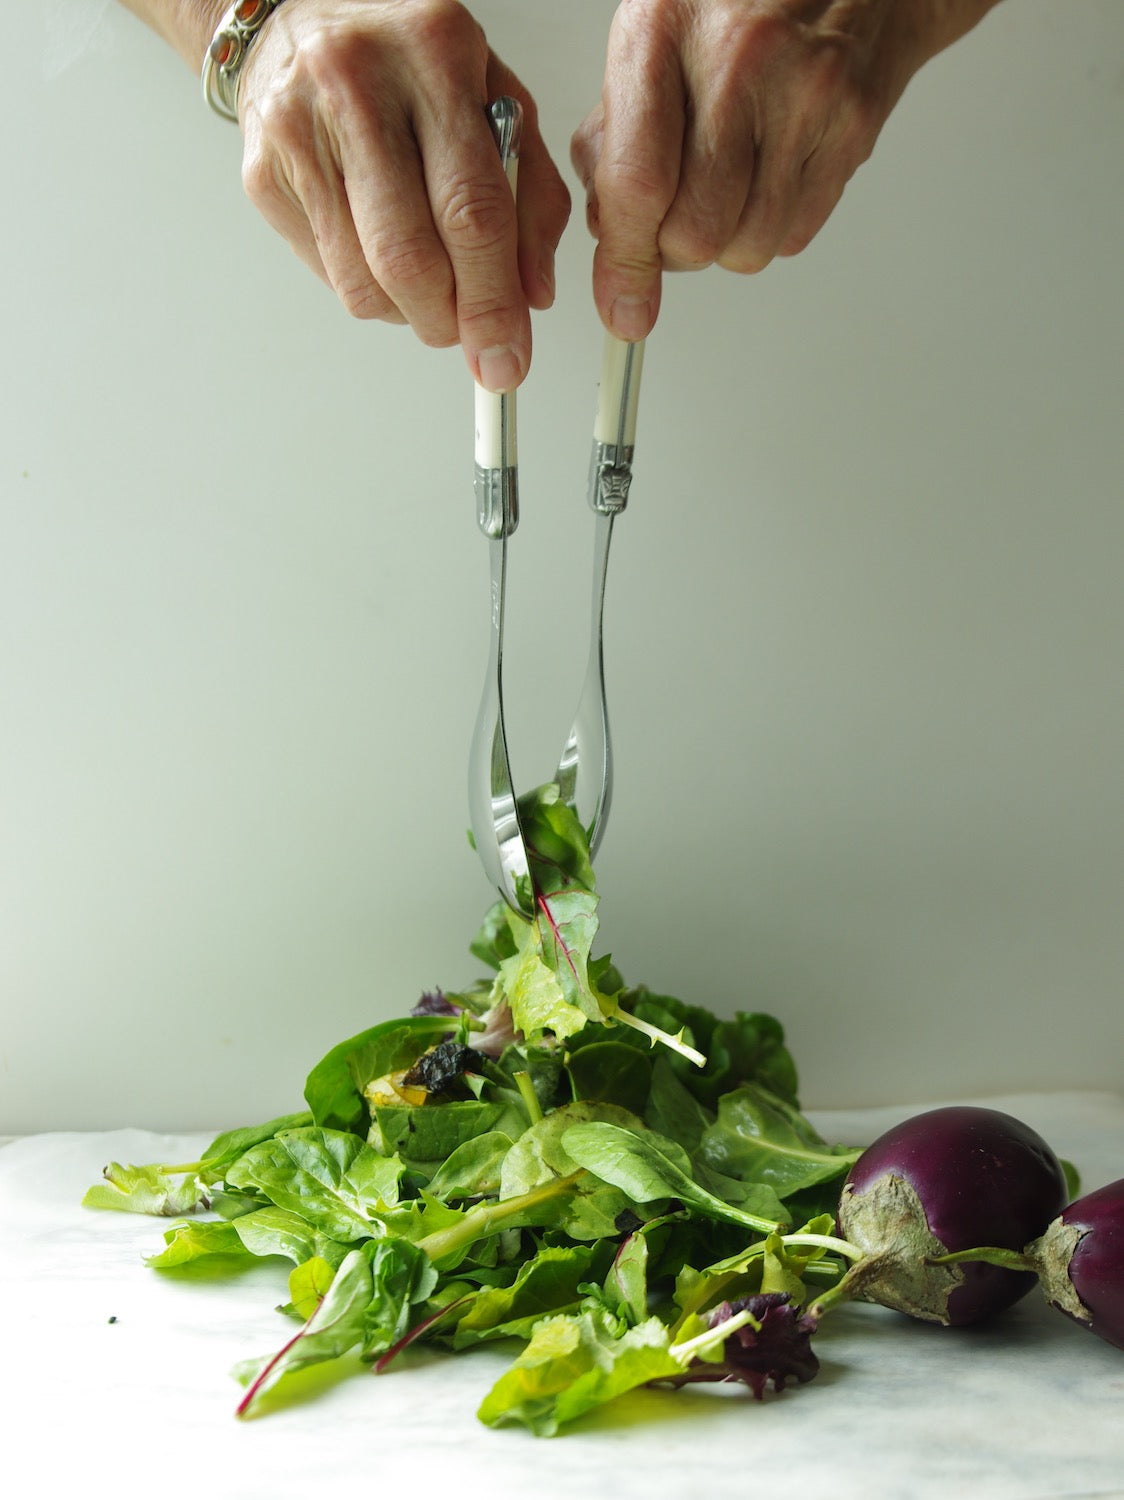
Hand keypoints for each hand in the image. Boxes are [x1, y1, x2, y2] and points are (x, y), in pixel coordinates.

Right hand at [237, 0, 570, 388]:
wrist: (300, 13)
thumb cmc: (410, 61)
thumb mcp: (496, 99)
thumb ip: (530, 193)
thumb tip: (532, 292)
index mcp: (433, 56)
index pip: (470, 210)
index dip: (492, 302)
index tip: (509, 355)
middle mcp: (357, 88)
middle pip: (409, 259)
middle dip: (450, 322)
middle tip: (471, 337)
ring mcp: (299, 133)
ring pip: (364, 283)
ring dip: (411, 315)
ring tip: (432, 292)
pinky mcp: (263, 174)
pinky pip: (330, 276)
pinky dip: (372, 293)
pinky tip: (386, 259)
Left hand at [572, 0, 1000, 339]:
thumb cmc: (740, 2)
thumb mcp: (653, 39)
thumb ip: (615, 134)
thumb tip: (606, 230)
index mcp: (664, 34)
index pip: (637, 184)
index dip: (625, 264)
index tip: (621, 306)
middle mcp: (737, 62)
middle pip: (695, 234)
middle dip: (674, 253)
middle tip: (673, 225)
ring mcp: (804, 95)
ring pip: (747, 247)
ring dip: (726, 245)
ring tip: (725, 191)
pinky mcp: (851, 128)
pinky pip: (795, 233)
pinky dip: (771, 227)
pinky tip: (768, 175)